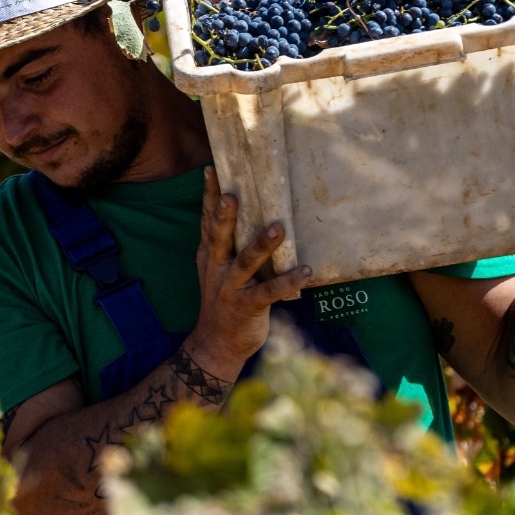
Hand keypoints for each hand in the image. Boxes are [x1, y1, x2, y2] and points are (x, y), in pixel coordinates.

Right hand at [186, 168, 310, 373]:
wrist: (216, 344)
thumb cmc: (223, 299)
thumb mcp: (215, 269)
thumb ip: (224, 244)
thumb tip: (237, 207)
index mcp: (210, 256)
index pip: (207, 222)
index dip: (208, 197)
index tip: (211, 171)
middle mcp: (217, 269)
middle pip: (220, 238)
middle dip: (225, 217)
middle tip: (232, 195)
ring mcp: (231, 289)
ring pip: (246, 263)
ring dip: (262, 246)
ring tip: (278, 228)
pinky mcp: (248, 307)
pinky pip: (270, 292)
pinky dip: (289, 281)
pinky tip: (306, 271)